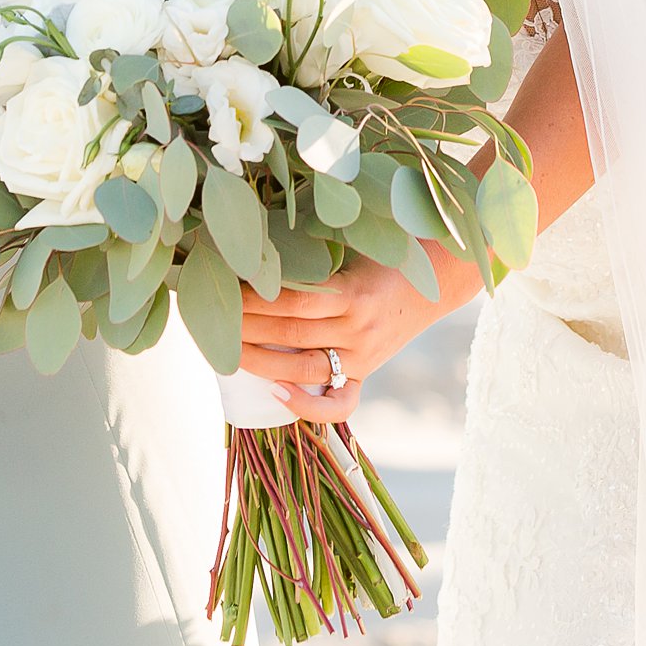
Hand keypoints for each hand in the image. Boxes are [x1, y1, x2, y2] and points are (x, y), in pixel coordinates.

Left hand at [238, 246, 459, 423]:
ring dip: (261, 363)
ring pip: (305, 369)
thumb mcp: (353, 242)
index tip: (224, 289)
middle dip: (246, 328)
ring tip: (227, 352)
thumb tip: (257, 238)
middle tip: (211, 320)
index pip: (294, 300)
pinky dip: (308, 407)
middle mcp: (358, 328)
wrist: (435, 279)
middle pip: (292, 334)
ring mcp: (364, 356)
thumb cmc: (382, 252)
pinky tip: (276, 394)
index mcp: (353, 292)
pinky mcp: (366, 374)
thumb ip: (312, 248)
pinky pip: (340, 404)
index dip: (255, 299)